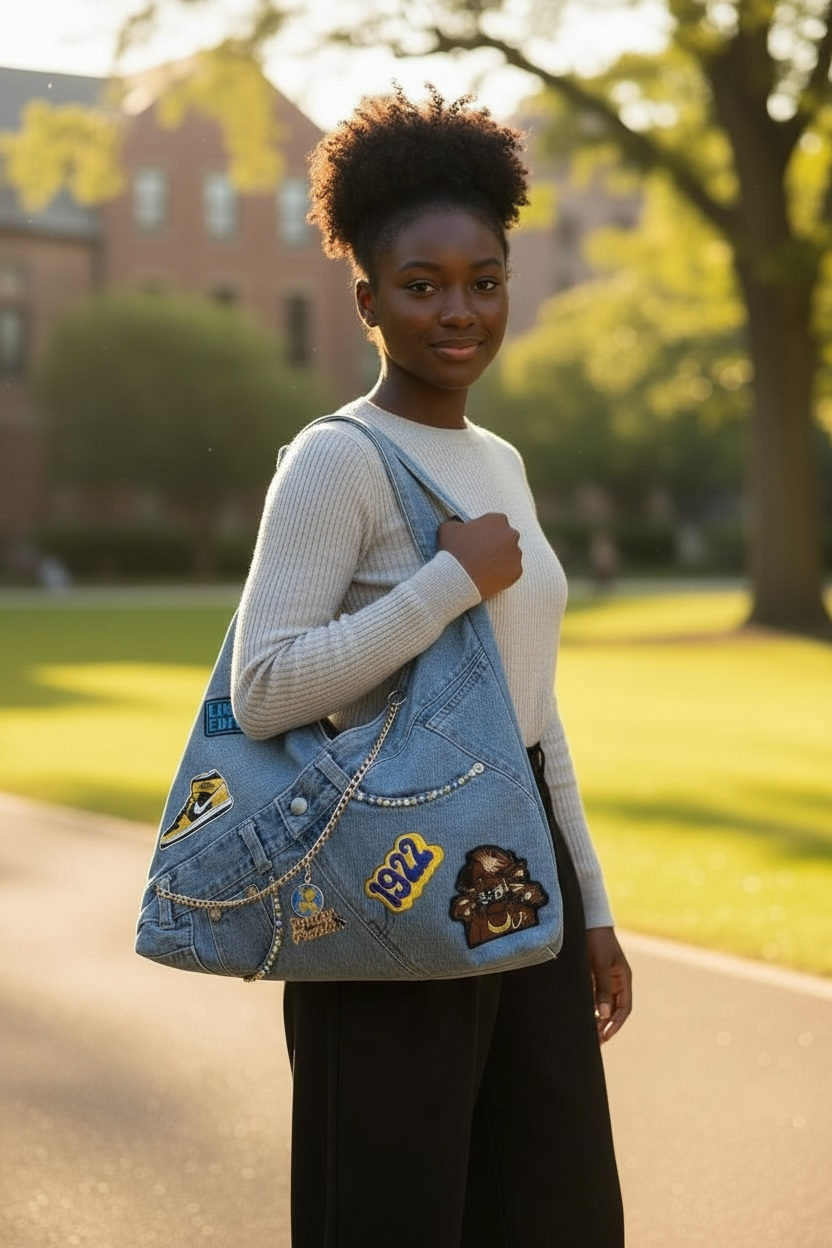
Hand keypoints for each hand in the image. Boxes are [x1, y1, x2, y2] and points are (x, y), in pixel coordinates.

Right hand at [438, 513, 521, 598]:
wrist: (458, 579)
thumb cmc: (452, 551)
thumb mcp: (448, 528)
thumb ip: (458, 521)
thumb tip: (459, 523)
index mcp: (498, 520)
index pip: (496, 522)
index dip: (486, 531)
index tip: (477, 540)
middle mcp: (512, 534)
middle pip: (506, 538)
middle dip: (497, 544)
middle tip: (482, 555)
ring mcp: (516, 554)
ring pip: (510, 555)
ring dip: (501, 559)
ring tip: (484, 568)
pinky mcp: (517, 571)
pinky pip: (512, 571)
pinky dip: (503, 574)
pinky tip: (489, 576)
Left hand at [586, 927, 631, 1043]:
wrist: (588, 920)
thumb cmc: (596, 940)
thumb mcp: (599, 964)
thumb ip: (602, 989)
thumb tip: (604, 1015)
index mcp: (624, 979)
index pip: (624, 1008)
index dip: (616, 1024)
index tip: (605, 1036)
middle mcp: (617, 981)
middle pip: (615, 1010)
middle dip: (607, 1026)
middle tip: (595, 1041)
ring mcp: (606, 979)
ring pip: (604, 1005)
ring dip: (598, 1019)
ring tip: (588, 1035)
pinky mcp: (594, 976)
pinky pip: (594, 996)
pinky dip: (590, 1008)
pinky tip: (582, 1017)